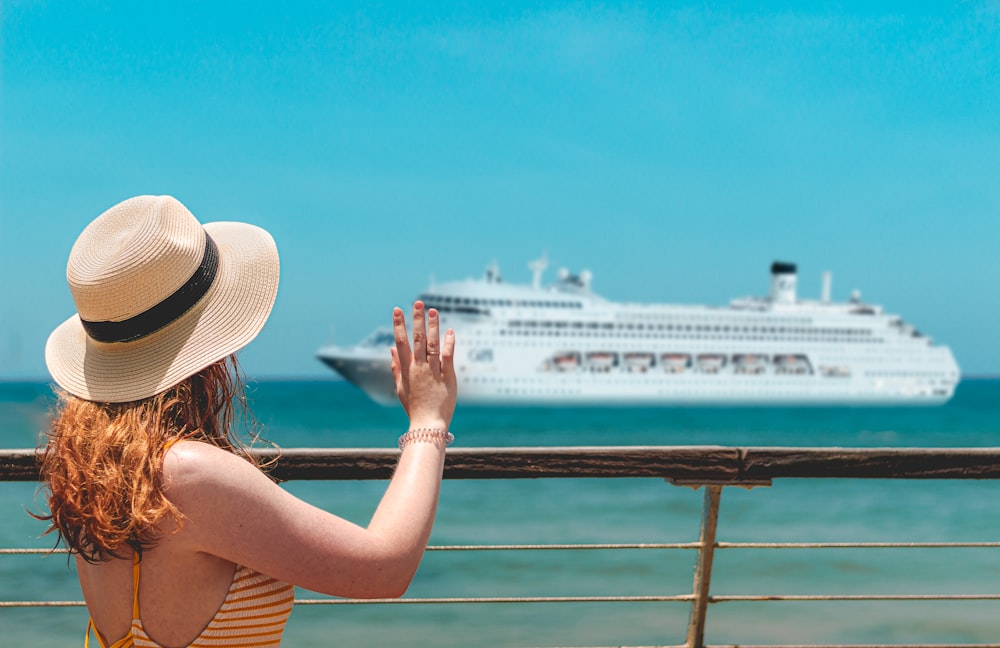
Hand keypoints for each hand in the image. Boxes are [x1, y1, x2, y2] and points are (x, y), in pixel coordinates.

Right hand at [389, 301, 456, 428]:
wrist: (427, 424)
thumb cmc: (414, 407)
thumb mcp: (400, 388)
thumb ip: (396, 367)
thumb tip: (391, 348)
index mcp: (407, 370)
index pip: (401, 342)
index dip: (399, 325)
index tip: (397, 310)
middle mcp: (419, 368)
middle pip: (416, 339)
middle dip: (417, 319)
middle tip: (418, 302)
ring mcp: (433, 372)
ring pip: (432, 345)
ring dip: (432, 326)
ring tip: (433, 310)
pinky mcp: (447, 377)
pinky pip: (448, 357)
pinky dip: (449, 343)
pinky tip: (450, 331)